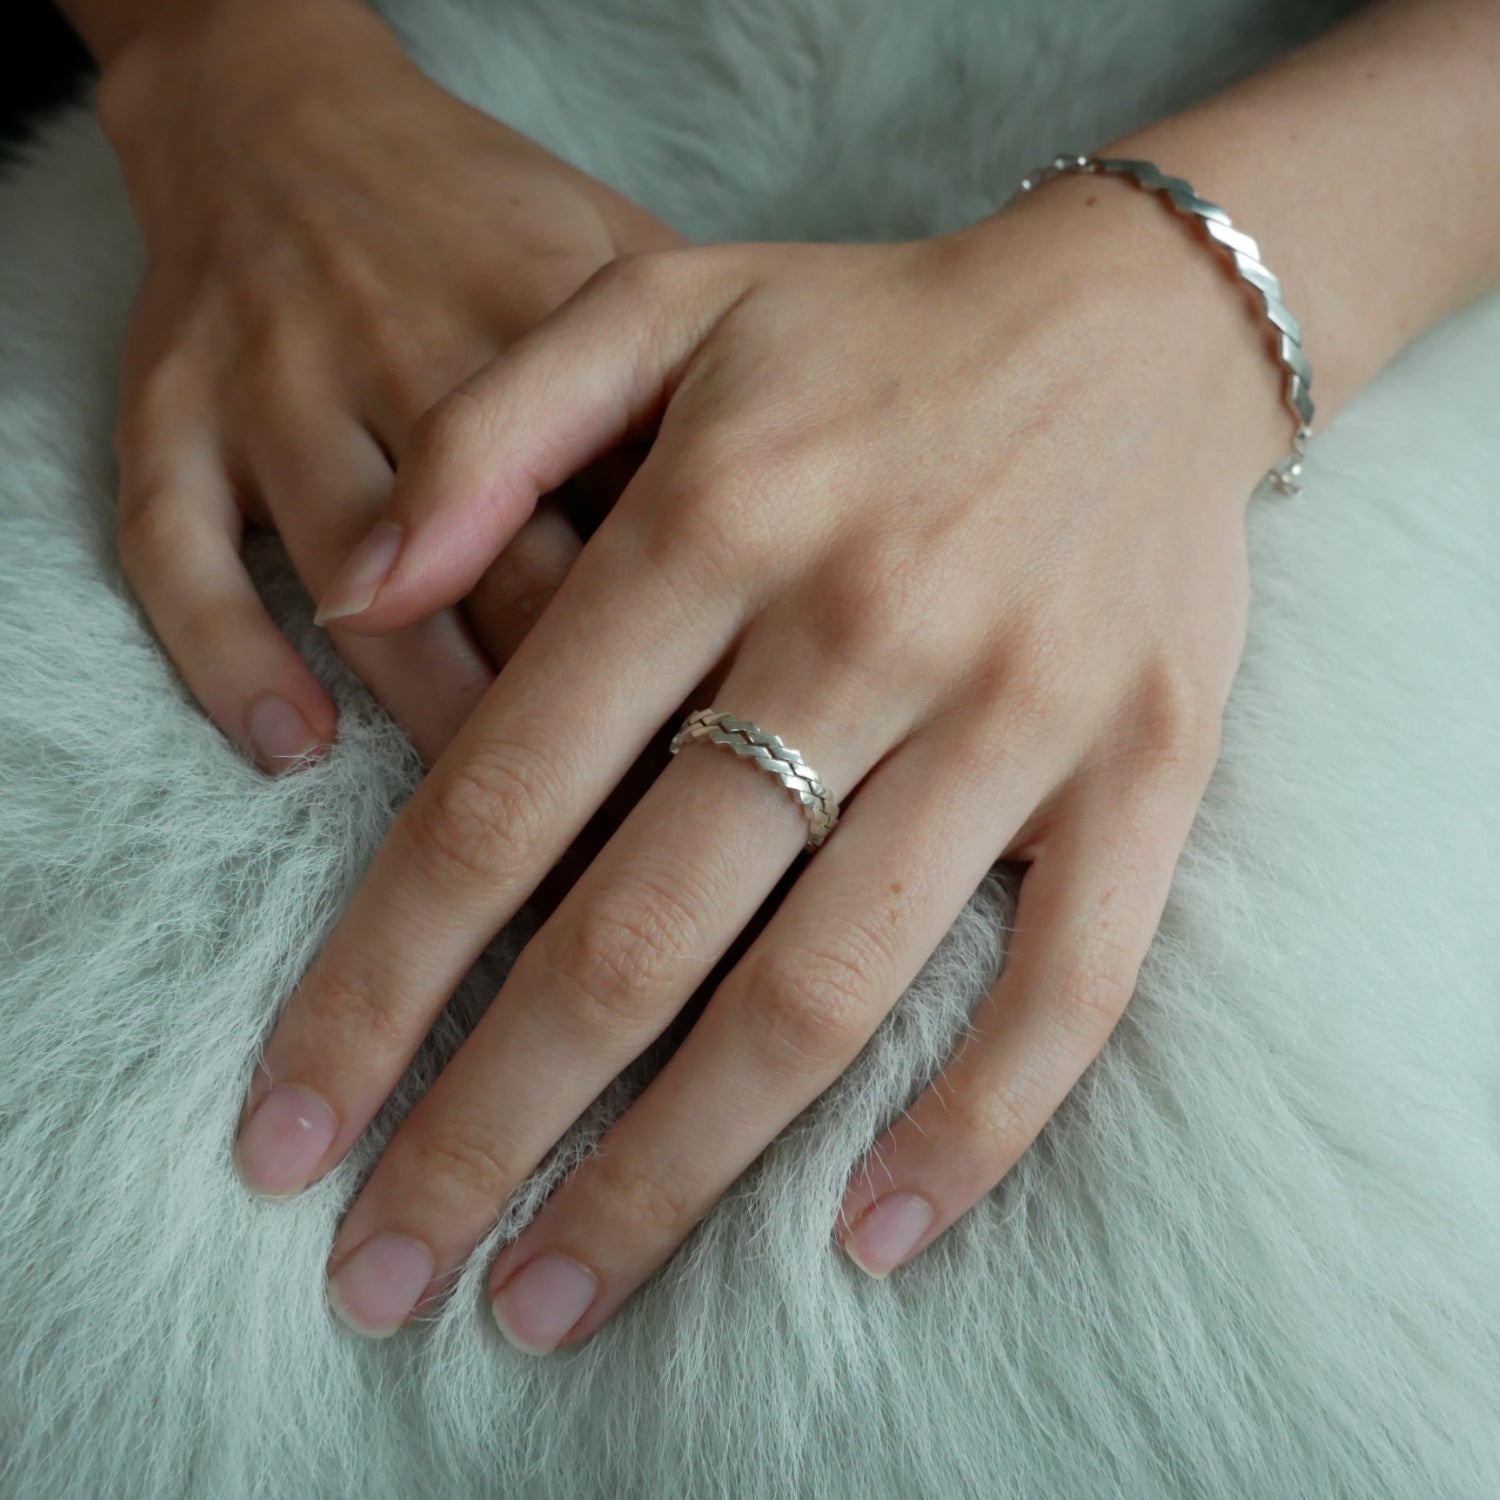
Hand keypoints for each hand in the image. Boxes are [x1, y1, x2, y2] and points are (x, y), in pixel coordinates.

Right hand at [98, 0, 686, 770]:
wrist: (281, 118)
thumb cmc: (479, 211)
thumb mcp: (615, 248)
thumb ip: (694, 387)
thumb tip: (778, 551)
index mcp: (544, 316)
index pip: (636, 516)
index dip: (693, 653)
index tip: (733, 757)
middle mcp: (407, 349)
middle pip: (510, 574)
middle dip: (579, 727)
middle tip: (632, 842)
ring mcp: (279, 388)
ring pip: (364, 592)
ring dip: (437, 723)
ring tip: (499, 840)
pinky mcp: (171, 415)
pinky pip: (182, 555)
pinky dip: (231, 660)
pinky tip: (293, 749)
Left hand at [231, 173, 1290, 1349]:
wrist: (1140, 323)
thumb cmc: (875, 333)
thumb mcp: (662, 307)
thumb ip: (494, 435)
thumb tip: (352, 599)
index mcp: (716, 519)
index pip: (503, 803)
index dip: (379, 985)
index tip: (297, 1130)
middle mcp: (857, 630)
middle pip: (639, 936)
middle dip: (495, 1128)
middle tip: (393, 1278)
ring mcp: (1014, 717)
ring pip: (824, 994)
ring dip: (677, 1172)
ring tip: (558, 1296)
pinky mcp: (1142, 774)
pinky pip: (1068, 987)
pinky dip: (973, 1127)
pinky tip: (867, 1233)